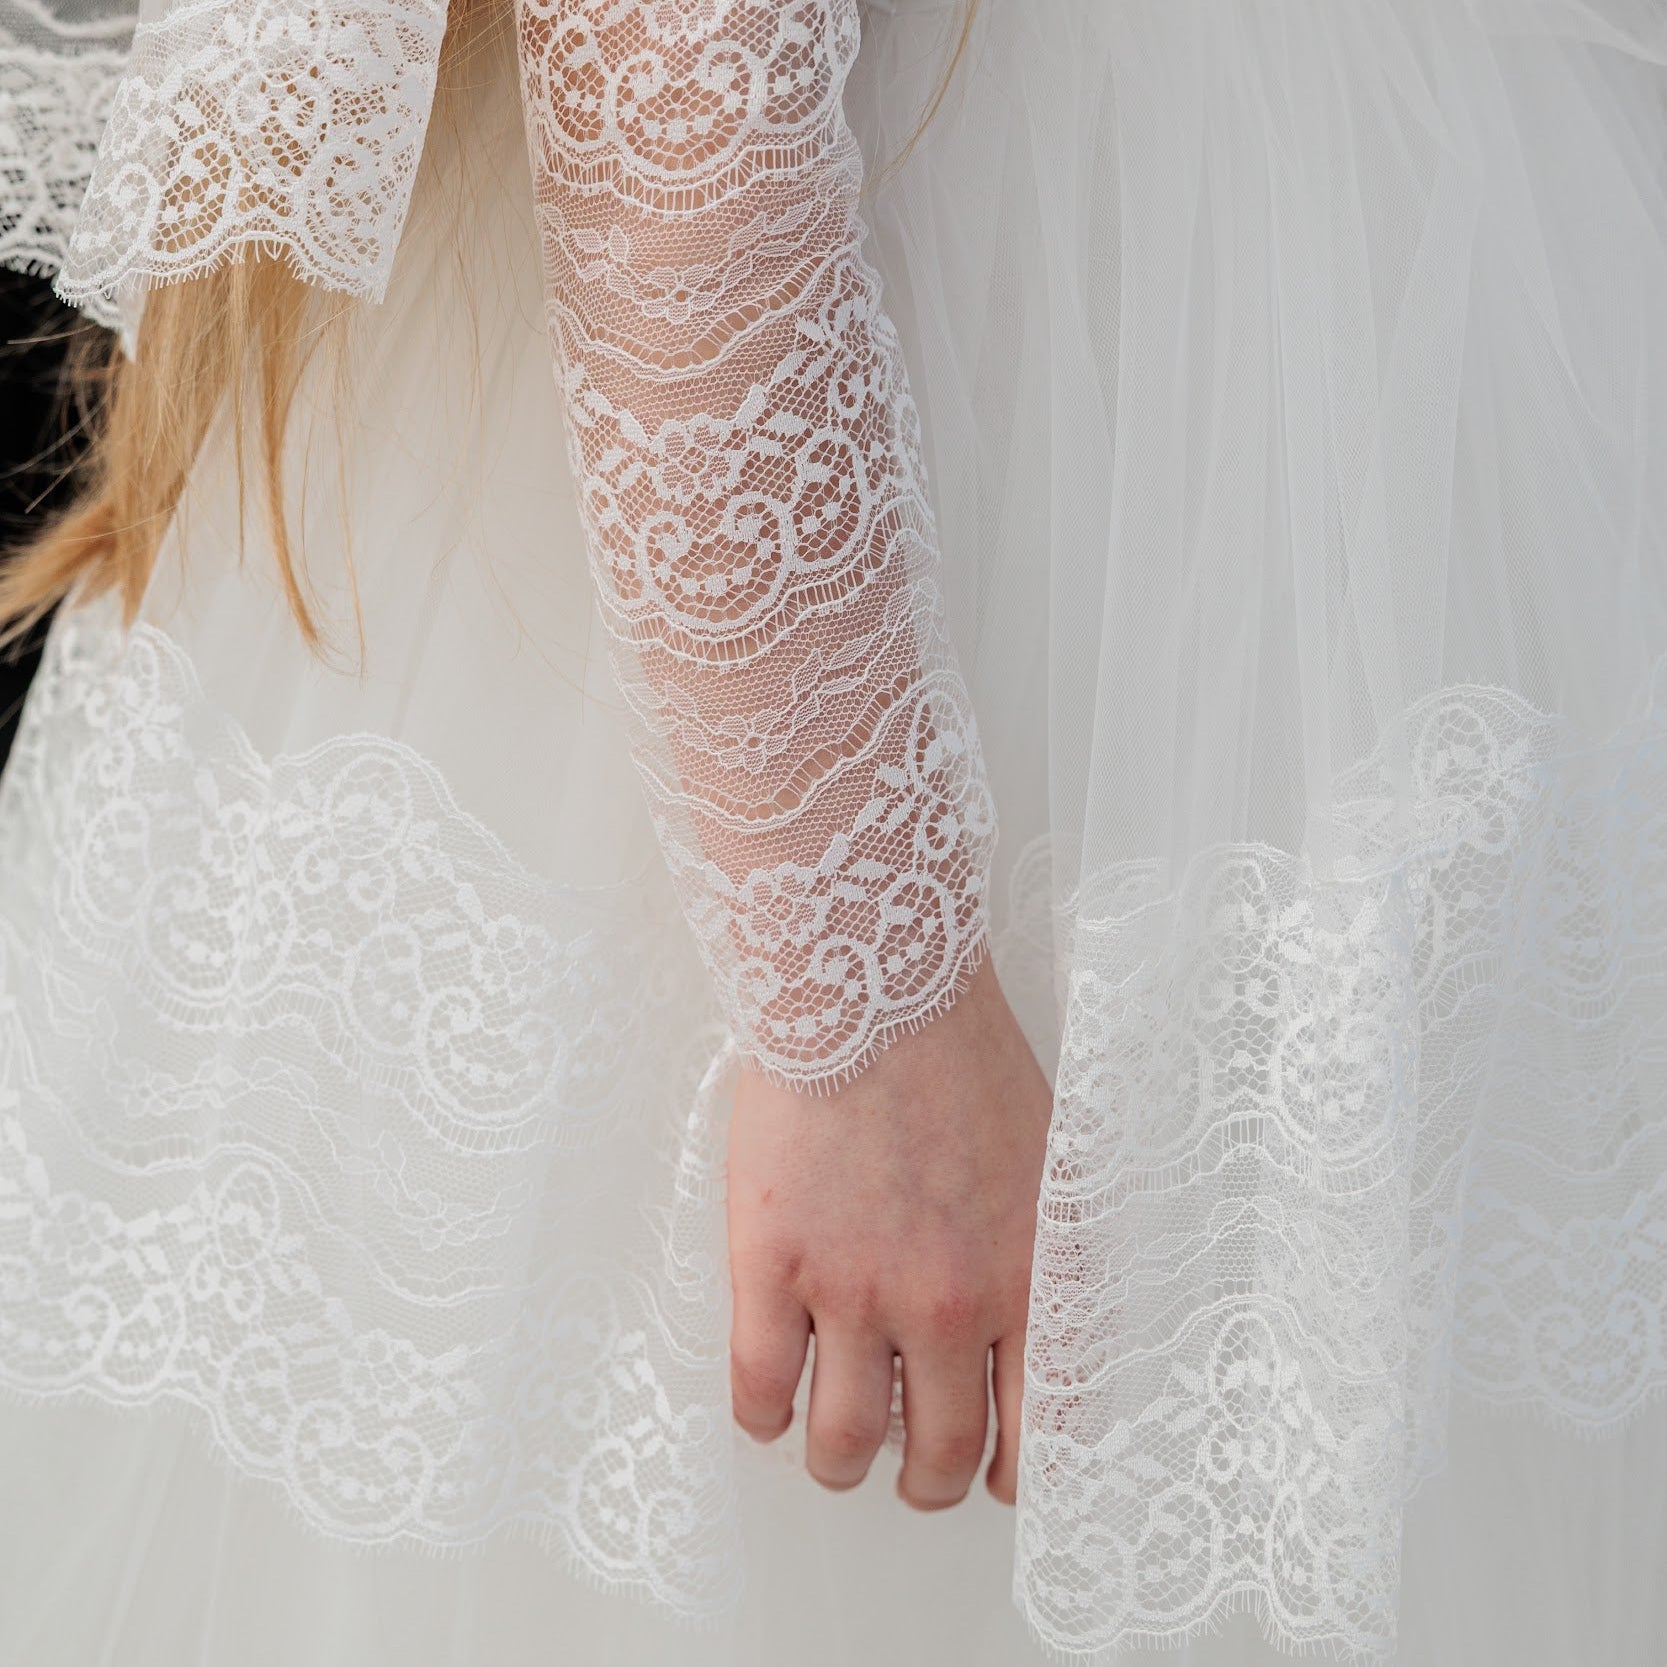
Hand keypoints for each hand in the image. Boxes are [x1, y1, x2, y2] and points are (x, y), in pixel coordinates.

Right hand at [726, 958, 1051, 1508]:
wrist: (873, 987)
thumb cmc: (963, 1056)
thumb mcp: (1050, 1160)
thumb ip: (1052, 1254)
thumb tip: (1050, 1329)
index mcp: (1027, 1279)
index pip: (1039, 1431)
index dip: (1015, 1476)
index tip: (995, 1478)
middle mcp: (947, 1305)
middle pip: (937, 1454)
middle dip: (925, 1483)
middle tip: (912, 1475)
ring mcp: (854, 1291)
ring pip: (842, 1442)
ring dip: (838, 1466)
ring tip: (832, 1455)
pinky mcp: (773, 1265)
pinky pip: (760, 1386)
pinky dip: (762, 1417)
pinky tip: (769, 1407)